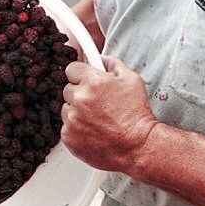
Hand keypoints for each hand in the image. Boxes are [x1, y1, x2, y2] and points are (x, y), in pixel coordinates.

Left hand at [61, 55, 157, 173]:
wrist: (138, 146)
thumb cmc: (137, 115)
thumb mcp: (132, 80)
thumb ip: (113, 64)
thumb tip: (101, 59)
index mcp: (93, 82)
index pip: (71, 69)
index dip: (80, 74)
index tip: (85, 80)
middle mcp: (79, 99)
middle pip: (68, 89)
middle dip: (80, 94)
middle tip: (98, 104)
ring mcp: (72, 119)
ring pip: (66, 109)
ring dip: (77, 112)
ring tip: (98, 120)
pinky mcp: (68, 137)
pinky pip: (67, 128)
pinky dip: (77, 129)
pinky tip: (94, 131)